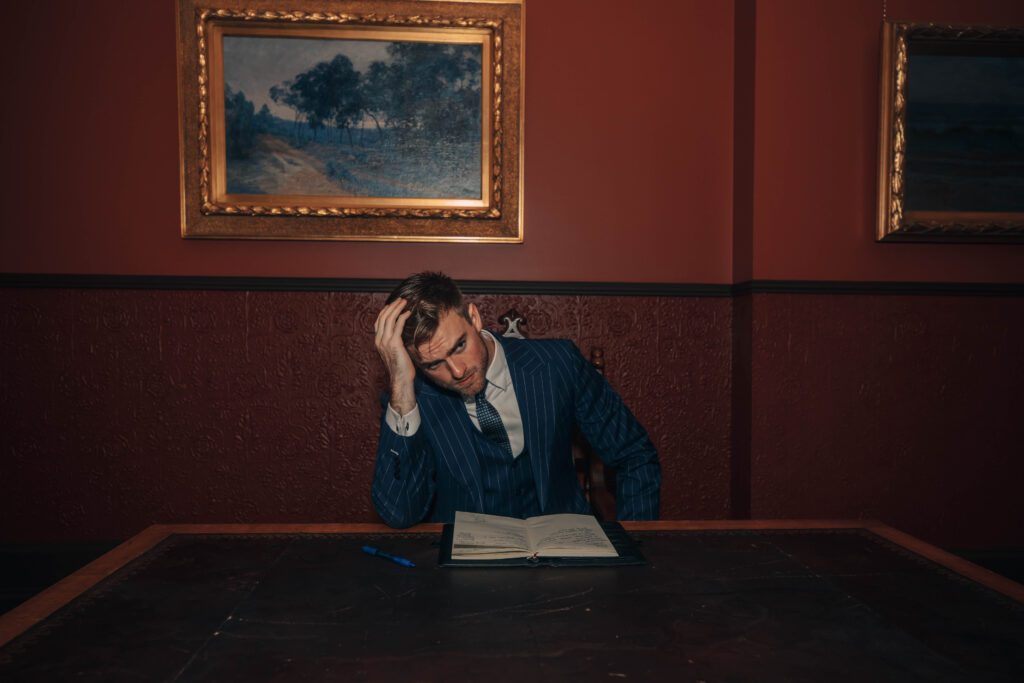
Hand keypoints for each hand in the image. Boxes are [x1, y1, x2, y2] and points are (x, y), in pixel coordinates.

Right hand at [374, 298, 416, 414]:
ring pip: (389, 319)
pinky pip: (397, 326)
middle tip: (401, 299)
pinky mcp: (394, 343)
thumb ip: (394, 341)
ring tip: (404, 302)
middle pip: (383, 317)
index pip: (379, 321)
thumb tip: (401, 332)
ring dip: (397, 308)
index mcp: (378, 341)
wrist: (400, 379)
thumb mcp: (395, 351)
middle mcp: (379, 340)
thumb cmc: (401, 367)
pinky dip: (402, 317)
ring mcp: (385, 341)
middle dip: (392, 306)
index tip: (393, 304)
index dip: (385, 311)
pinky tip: (408, 313)